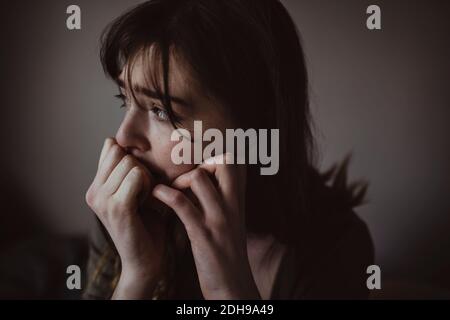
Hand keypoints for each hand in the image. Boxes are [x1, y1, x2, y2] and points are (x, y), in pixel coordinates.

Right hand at [85, 138, 166, 298]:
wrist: (146, 260)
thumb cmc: (147, 224)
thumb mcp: (133, 191)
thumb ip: (125, 169)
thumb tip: (113, 139)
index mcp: (95, 187)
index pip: (111, 148)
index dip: (131, 159)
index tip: (139, 181)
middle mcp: (93, 192)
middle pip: (121, 153)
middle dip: (139, 167)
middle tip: (143, 192)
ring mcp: (102, 200)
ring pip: (130, 163)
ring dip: (145, 178)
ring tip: (144, 199)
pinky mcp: (116, 207)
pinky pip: (136, 176)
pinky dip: (147, 186)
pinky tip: (146, 203)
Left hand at [152, 153, 260, 298]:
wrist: (232, 284)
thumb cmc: (227, 251)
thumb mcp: (232, 220)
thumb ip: (224, 199)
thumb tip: (206, 179)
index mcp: (238, 201)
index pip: (234, 162)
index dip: (215, 156)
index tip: (198, 166)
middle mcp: (232, 205)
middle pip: (223, 161)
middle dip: (201, 161)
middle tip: (186, 176)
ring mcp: (218, 218)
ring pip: (199, 178)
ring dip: (179, 179)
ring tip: (169, 189)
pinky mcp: (202, 234)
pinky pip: (182, 204)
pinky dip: (165, 195)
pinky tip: (156, 194)